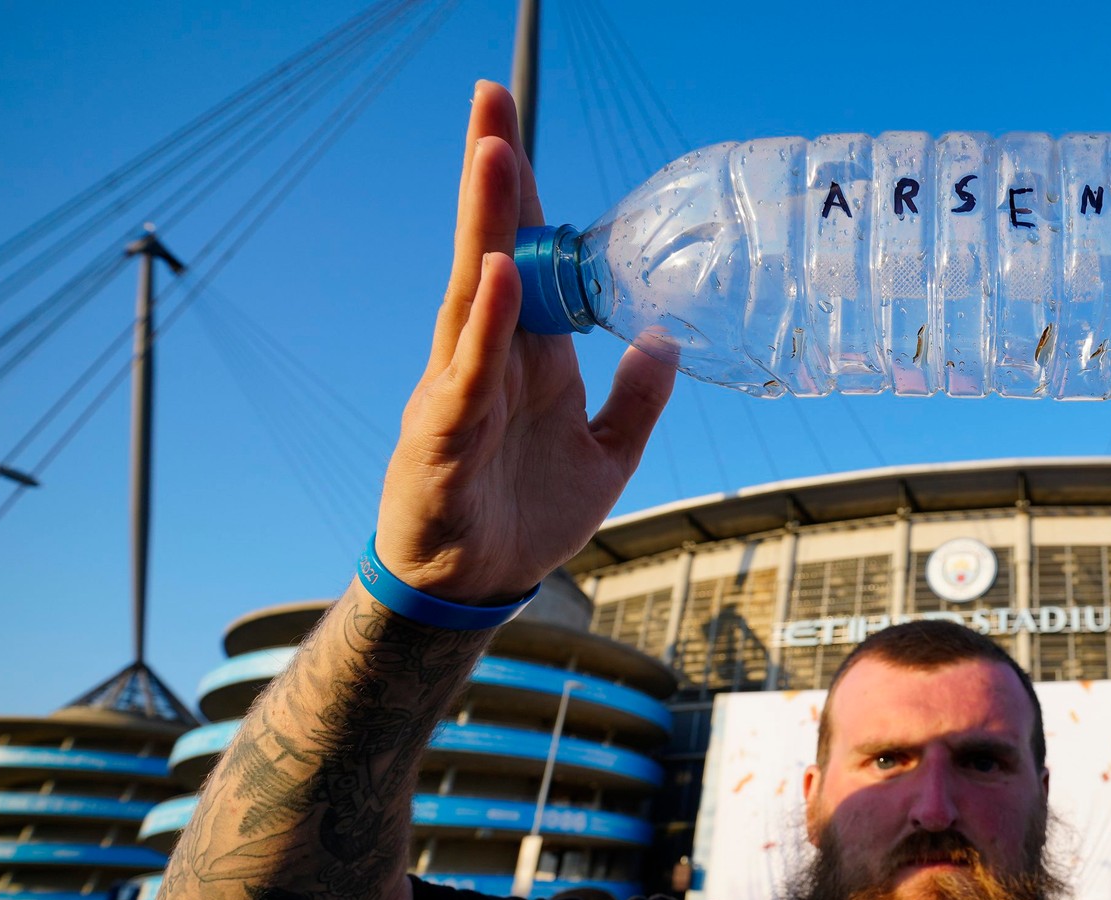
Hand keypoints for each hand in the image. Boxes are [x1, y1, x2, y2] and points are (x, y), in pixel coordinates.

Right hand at [377, 82, 675, 603]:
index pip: (524, 257)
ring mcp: (458, 395)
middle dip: (493, 179)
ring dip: (484, 227)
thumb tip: (667, 339)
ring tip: (494, 157)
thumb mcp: (606, 456)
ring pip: (470, 298)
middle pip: (489, 253)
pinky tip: (495, 280)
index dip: (524, 194)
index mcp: (523, 357)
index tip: (517, 123)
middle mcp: (484, 360)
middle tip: (492, 100)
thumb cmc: (525, 514)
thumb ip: (636, 400)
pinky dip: (481, 329)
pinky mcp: (443, 442)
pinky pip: (464, 377)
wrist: (475, 588)